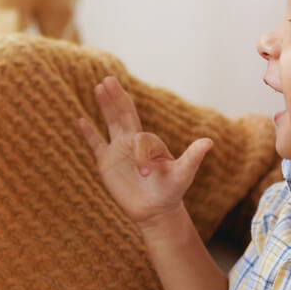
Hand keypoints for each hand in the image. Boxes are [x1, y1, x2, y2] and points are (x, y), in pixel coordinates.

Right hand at [79, 76, 211, 224]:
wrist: (155, 211)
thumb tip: (209, 142)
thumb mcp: (183, 174)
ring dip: (105, 106)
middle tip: (108, 79)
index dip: (141, 156)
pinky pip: (96, 144)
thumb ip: (193, 157)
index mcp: (149, 142)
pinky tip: (80, 120)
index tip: (144, 174)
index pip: (140, 140)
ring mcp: (118, 151)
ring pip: (110, 123)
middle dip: (116, 98)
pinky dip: (89, 133)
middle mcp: (132, 142)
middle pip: (124, 114)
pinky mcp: (106, 163)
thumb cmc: (171, 192)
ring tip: (99, 87)